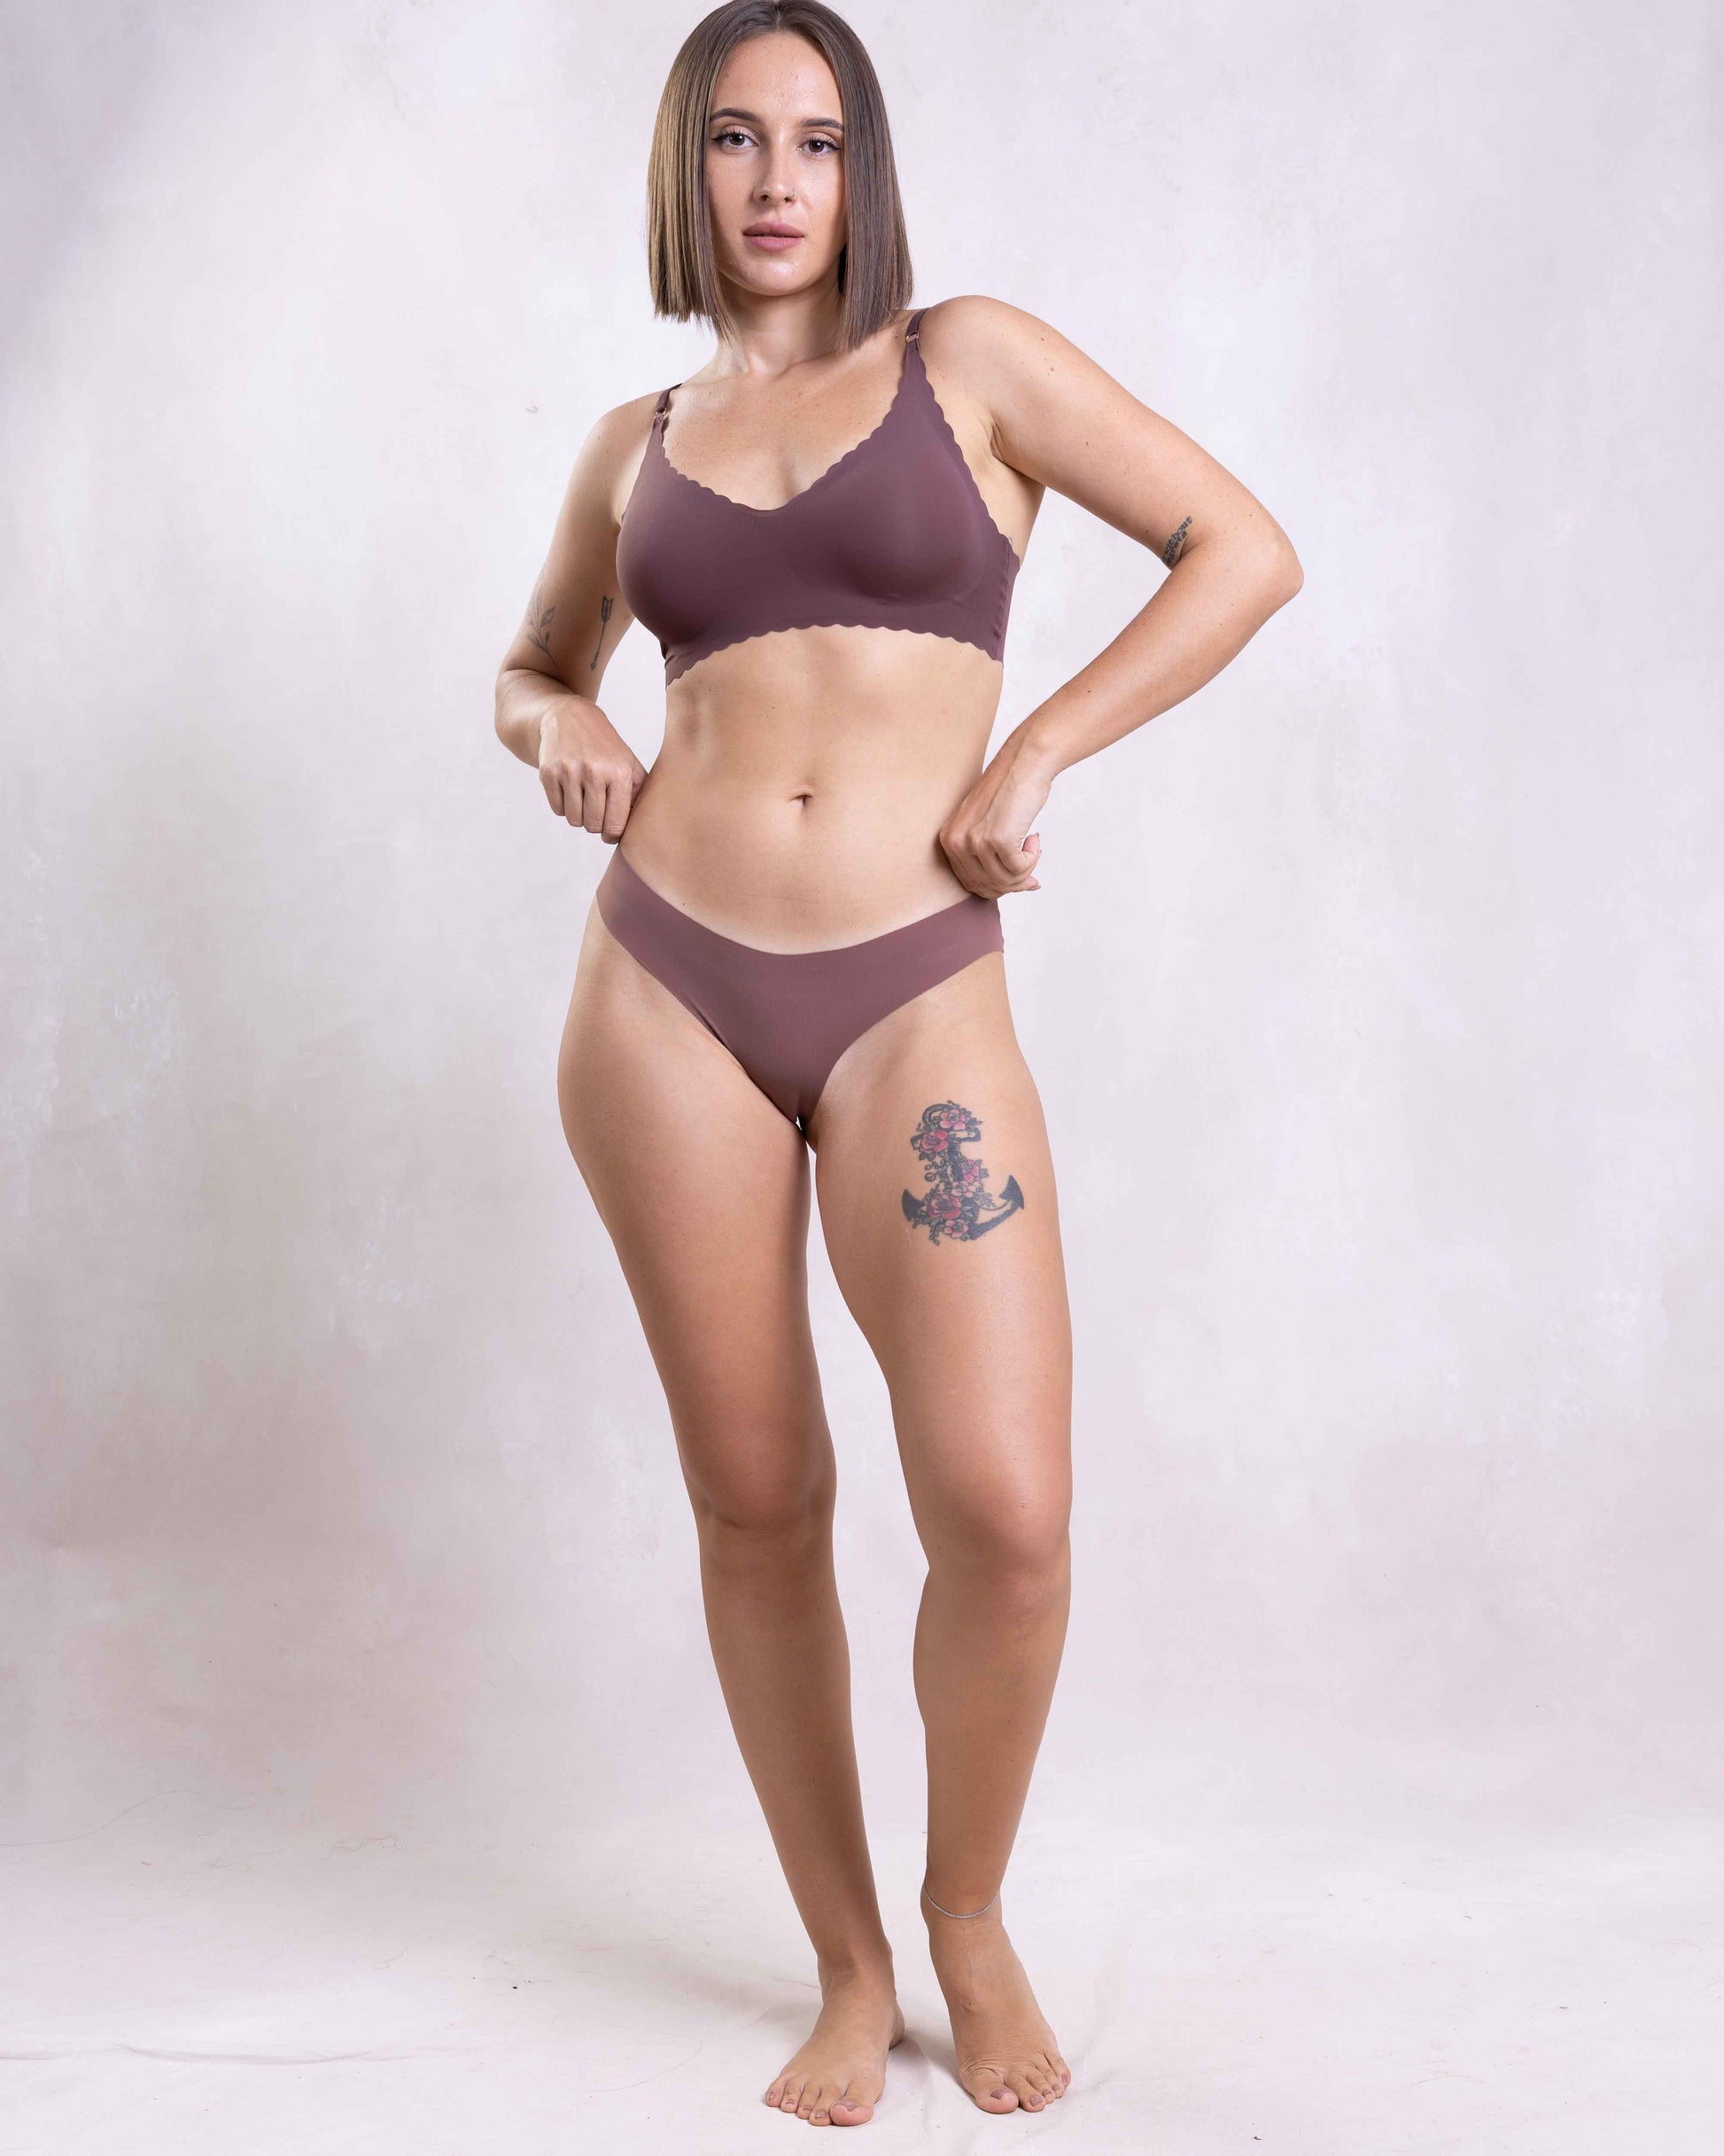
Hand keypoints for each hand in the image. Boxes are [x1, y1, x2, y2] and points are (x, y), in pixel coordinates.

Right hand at [538, 698, 646, 841]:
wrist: (569, 717)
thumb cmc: (604, 746)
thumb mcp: (628, 763)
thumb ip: (638, 793)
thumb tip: (641, 827)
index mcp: (619, 772)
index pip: (616, 824)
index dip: (613, 835)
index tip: (611, 833)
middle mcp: (594, 771)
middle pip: (593, 825)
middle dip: (596, 825)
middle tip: (597, 815)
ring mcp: (569, 771)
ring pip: (574, 820)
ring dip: (579, 817)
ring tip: (585, 801)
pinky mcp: (548, 772)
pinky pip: (557, 809)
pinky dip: (564, 807)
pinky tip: (570, 792)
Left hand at [937, 731, 1054, 898]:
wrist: (1025, 763)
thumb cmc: (1010, 791)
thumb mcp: (986, 825)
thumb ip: (989, 857)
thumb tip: (1014, 887)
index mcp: (948, 839)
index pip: (970, 882)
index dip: (998, 887)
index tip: (1020, 881)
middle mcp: (957, 841)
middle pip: (987, 886)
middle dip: (1013, 884)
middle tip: (1032, 874)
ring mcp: (976, 841)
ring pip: (1005, 880)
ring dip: (1026, 870)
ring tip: (1033, 848)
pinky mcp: (998, 840)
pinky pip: (1019, 869)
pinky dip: (1032, 859)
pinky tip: (1034, 838)